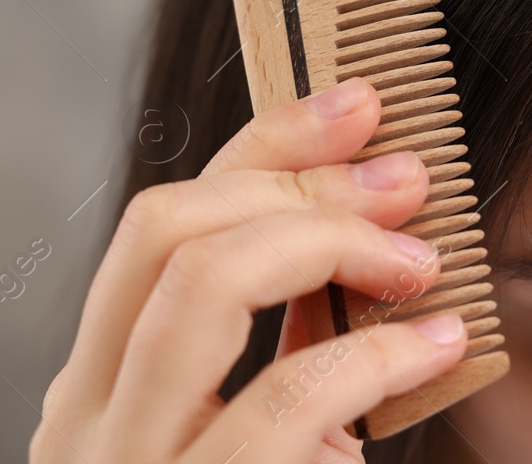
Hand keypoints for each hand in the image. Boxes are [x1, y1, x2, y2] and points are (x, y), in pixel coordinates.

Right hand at [33, 78, 467, 463]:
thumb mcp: (254, 431)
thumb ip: (284, 343)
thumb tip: (372, 229)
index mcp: (105, 383)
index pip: (168, 218)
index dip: (268, 142)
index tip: (361, 100)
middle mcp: (92, 420)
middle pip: (170, 226)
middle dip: (304, 181)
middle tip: (410, 178)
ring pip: (200, 286)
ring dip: (330, 243)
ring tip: (422, 260)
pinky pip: (281, 405)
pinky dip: (374, 355)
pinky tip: (438, 345)